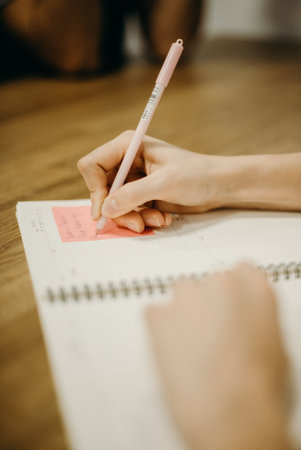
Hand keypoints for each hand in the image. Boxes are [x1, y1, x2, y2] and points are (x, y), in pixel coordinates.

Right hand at [78, 130, 220, 231]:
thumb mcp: (165, 184)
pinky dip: (143, 218)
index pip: (93, 165)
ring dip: (134, 217)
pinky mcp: (140, 195)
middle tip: (137, 224)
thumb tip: (105, 209)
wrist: (218, 186)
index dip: (95, 189)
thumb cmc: (196, 175)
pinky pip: (129, 212)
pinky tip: (162, 217)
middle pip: (101, 190)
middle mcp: (126, 161)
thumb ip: (133, 195)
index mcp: (128, 146)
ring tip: (157, 219)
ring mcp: (132, 180)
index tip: (105, 211)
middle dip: (118, 210)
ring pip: (114, 205)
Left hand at [146, 264, 289, 449]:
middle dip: (208, 304)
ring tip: (191, 347)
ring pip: (181, 294)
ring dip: (184, 313)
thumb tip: (245, 320)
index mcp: (252, 286)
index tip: (230, 305)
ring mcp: (187, 295)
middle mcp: (219, 283)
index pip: (240, 270)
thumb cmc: (257, 387)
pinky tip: (172, 351)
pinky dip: (159, 328)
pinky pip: (154, 313)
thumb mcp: (274, 344)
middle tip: (210, 334)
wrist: (231, 413)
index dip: (233, 292)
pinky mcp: (158, 314)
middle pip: (208, 283)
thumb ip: (256, 317)